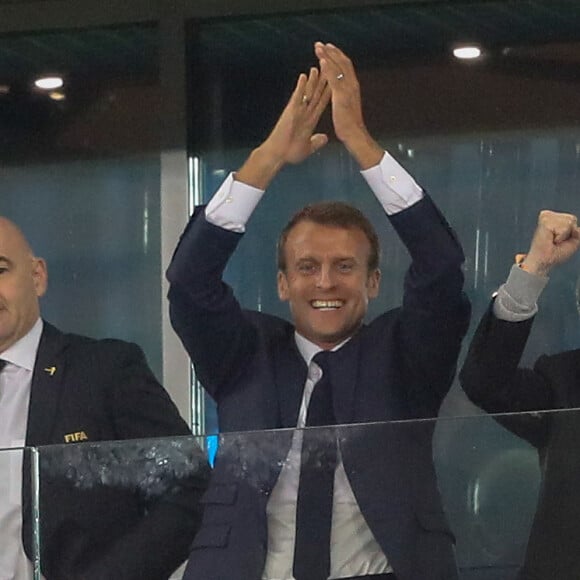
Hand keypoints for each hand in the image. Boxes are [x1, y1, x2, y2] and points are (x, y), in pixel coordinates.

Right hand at [236, 67, 329, 188]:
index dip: (329, 92)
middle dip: (323, 82)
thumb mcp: (308, 147)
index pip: (322, 103)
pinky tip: (304, 76)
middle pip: (317, 94)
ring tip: (317, 67)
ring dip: (313, 81)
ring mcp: (298, 111)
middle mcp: (305, 113)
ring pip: (308, 93)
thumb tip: (324, 138)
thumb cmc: (289, 153)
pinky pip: (297, 98)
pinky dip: (301, 87)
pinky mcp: (290, 112)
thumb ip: (316, 141)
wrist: (277, 155)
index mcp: (311, 121)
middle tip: (328, 68)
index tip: (335, 83)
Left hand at [314, 42, 382, 168]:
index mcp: (353, 88)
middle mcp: (352, 85)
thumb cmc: (350, 126)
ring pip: (338, 67)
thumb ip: (344, 98)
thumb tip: (340, 95)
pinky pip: (334, 79)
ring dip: (328, 56)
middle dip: (332, 52)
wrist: (355, 135)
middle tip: (320, 44)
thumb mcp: (346, 107)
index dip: (337, 57)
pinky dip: (328, 68)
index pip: (346, 67)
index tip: (328, 49)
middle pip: (343, 63)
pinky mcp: (342, 96)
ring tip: (318, 47)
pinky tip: (321, 60)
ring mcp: (348, 90)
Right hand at [522, 210, 579, 275]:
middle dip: (568, 232)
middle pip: (572, 219)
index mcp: (552, 218)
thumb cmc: (555, 253)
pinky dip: (561, 236)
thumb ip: (578, 231)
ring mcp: (545, 217)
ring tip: (553, 240)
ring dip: (564, 235)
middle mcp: (547, 215)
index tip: (558, 240)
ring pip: (569, 222)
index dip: (571, 232)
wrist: (545, 260)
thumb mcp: (573, 240)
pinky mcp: (545, 222)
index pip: (572, 219)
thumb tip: (577, 228)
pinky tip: (551, 239)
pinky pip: (564, 227)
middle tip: (555, 240)